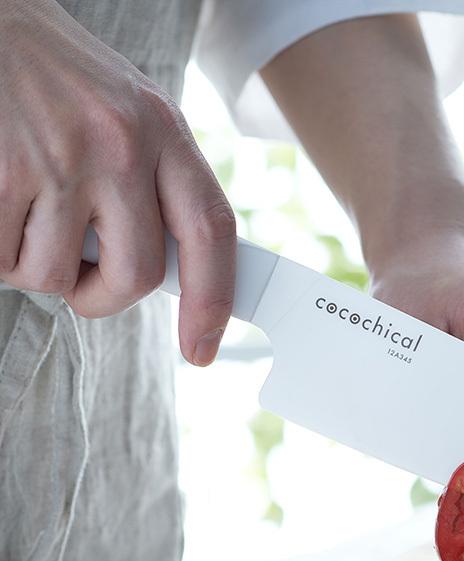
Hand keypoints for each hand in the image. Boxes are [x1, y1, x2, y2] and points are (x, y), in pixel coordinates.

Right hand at [0, 0, 234, 364]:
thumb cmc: (61, 80)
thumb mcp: (131, 116)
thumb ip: (158, 187)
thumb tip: (170, 273)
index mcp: (163, 131)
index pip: (212, 232)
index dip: (214, 301)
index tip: (202, 348)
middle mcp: (120, 145)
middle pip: (137, 276)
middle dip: (105, 297)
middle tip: (83, 279)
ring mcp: (60, 159)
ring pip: (57, 277)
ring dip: (38, 266)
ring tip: (27, 213)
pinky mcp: (1, 173)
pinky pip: (3, 259)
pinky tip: (0, 203)